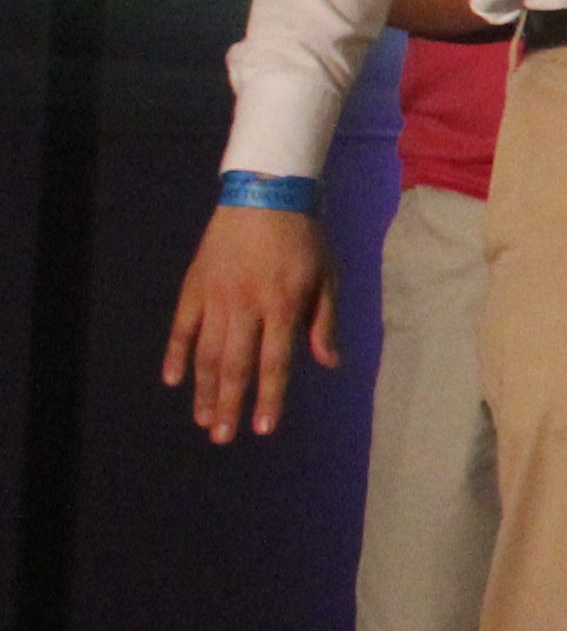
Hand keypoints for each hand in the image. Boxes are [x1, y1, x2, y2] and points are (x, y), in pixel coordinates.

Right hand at [164, 204, 334, 442]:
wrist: (267, 193)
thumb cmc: (305, 238)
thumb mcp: (327, 276)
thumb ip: (325, 322)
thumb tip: (330, 364)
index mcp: (283, 305)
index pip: (275, 362)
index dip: (269, 398)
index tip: (262, 429)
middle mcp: (247, 306)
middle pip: (236, 365)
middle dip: (230, 404)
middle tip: (223, 437)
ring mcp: (216, 296)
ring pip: (207, 352)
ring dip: (204, 389)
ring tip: (204, 419)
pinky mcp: (195, 286)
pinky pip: (181, 325)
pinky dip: (175, 353)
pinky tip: (172, 379)